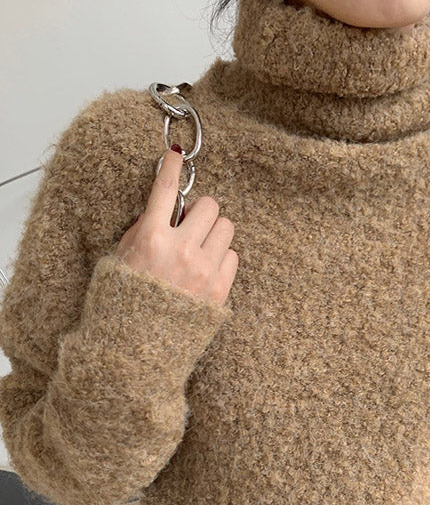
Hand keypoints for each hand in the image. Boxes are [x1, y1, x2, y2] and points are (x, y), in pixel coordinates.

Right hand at [115, 144, 237, 306]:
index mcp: (150, 240)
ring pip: (226, 228)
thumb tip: (165, 211)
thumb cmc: (124, 303)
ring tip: (198, 251)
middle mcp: (180, 251)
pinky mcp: (220, 290)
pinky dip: (222, 258)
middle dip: (200, 213)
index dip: (172, 168)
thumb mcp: (121, 260)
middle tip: (189, 228)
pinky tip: (205, 271)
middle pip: (210, 206)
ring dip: (213, 234)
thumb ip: (142, 231)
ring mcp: (203, 271)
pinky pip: (234, 256)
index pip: (165, 191)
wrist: (136, 350)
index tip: (176, 155)